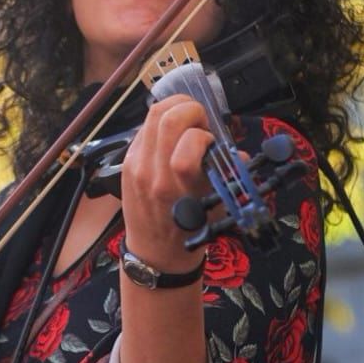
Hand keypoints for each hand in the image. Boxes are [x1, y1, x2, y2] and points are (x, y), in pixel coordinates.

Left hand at [119, 94, 213, 269]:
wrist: (155, 254)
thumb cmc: (190, 232)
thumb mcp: (216, 207)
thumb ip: (227, 175)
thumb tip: (237, 152)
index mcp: (179, 186)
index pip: (191, 140)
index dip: (206, 133)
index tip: (211, 142)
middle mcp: (153, 172)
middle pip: (165, 116)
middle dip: (190, 107)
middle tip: (200, 121)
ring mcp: (136, 165)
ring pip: (151, 115)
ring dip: (174, 108)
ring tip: (187, 120)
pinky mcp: (126, 162)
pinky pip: (143, 129)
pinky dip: (159, 123)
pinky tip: (170, 134)